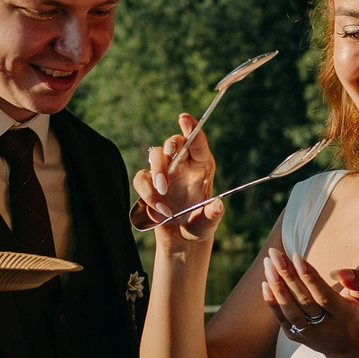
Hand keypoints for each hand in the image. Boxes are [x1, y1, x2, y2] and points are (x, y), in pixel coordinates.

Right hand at [133, 112, 222, 250]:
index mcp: (202, 165)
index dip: (192, 128)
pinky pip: (142, 179)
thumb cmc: (199, 225)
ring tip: (165, 200)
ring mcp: (164, 171)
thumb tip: (217, 205)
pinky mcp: (149, 182)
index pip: (197, 142)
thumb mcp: (209, 223)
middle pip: (172, 144)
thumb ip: (213, 215)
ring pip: (155, 157)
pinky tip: (161, 212)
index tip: (184, 118)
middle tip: (170, 158)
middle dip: (168, 149)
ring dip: (157, 175)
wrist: (181, 239)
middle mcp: (183, 164)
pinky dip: (148, 195)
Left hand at [260, 250, 358, 357]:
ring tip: (268, 265)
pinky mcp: (296, 337)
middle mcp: (326, 328)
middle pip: (304, 302)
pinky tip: (265, 283)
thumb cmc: (356, 312)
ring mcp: (310, 335)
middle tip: (275, 254)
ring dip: (277, 288)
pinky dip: (272, 303)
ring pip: (290, 312)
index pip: (324, 296)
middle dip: (288, 276)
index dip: (309, 277)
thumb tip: (338, 272)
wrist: (350, 346)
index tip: (296, 256)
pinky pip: (282, 320)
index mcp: (345, 316)